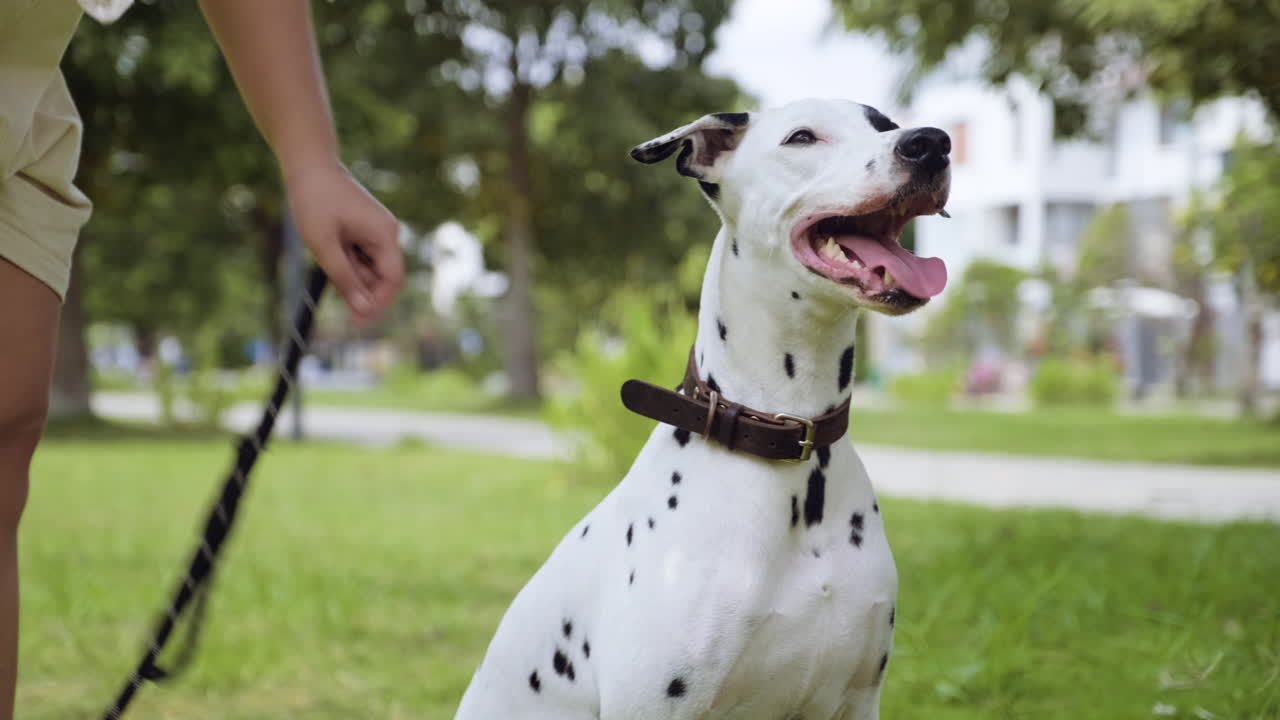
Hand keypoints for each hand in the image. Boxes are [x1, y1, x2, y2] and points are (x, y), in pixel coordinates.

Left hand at [284, 163, 403, 323]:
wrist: (308, 164)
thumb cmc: (314, 200)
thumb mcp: (324, 245)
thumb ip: (345, 278)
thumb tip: (362, 309)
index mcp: (384, 235)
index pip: (393, 280)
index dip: (378, 303)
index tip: (357, 320)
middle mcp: (387, 233)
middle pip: (383, 276)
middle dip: (362, 290)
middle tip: (335, 300)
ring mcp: (377, 229)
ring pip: (370, 267)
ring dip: (350, 274)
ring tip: (323, 258)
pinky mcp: (366, 227)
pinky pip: (362, 255)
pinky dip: (347, 262)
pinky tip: (327, 251)